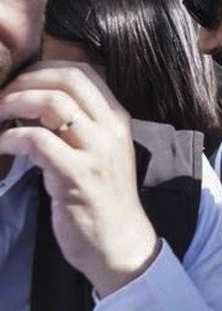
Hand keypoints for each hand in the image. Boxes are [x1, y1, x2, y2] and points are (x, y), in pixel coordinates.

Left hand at [0, 63, 159, 296]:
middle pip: (68, 80)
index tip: (21, 81)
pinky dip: (12, 138)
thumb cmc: (103, 200)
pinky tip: (2, 145)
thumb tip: (40, 104)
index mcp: (117, 119)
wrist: (120, 243)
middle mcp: (111, 128)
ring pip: (54, 103)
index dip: (46, 68)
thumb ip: (81, 127)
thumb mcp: (100, 153)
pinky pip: (38, 141)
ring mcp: (95, 151)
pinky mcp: (76, 175)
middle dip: (27, 80)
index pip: (84, 72)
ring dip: (15, 103)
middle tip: (3, 95)